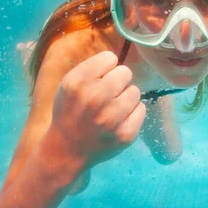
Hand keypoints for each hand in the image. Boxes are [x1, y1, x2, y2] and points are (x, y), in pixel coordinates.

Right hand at [50, 51, 145, 169]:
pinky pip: (141, 109)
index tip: (99, 78)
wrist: (67, 149)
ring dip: (126, 97)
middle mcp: (95, 98)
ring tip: (113, 107)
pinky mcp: (125, 134)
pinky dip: (133, 113)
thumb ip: (92, 69)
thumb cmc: (70, 111)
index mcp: (78, 82)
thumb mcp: (69, 84)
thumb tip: (117, 60)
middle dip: (118, 81)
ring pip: (135, 91)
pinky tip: (119, 120)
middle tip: (109, 93)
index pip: (110, 58)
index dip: (105, 67)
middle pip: (125, 72)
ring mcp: (111, 118)